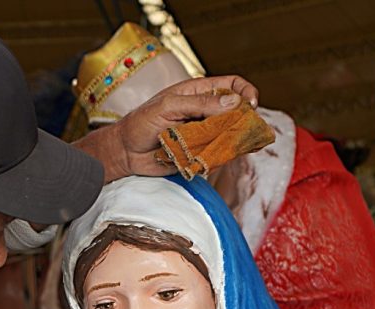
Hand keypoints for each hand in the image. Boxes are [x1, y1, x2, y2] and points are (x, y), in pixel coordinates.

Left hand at [77, 75, 259, 180]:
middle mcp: (205, 111)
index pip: (232, 85)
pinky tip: (219, 156)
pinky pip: (218, 153)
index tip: (250, 105)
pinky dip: (222, 155)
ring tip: (231, 146)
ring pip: (230, 134)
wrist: (125, 152)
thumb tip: (233, 102)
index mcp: (199, 92)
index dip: (245, 92)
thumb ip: (199, 104)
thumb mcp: (168, 107)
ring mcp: (204, 132)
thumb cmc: (140, 123)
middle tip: (244, 131)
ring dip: (234, 140)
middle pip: (237, 112)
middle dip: (244, 120)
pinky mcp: (199, 152)